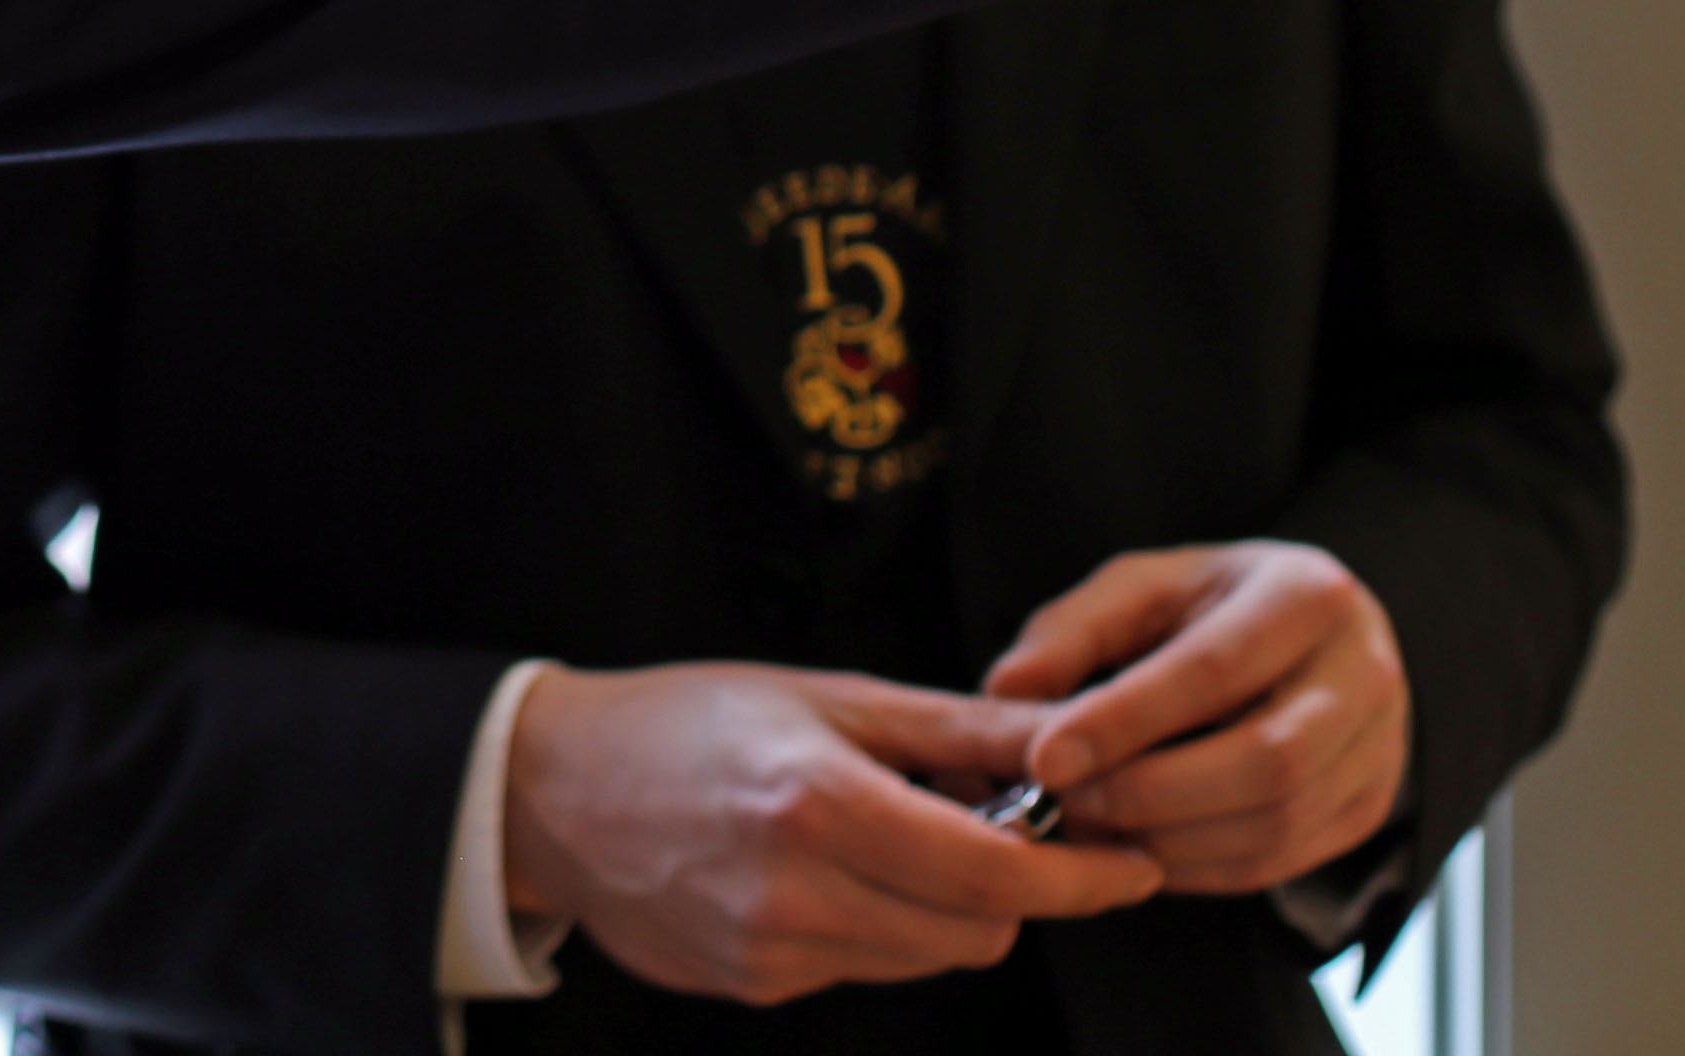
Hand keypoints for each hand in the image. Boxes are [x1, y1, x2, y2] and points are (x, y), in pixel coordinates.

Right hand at [498, 659, 1162, 1003]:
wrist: (552, 792)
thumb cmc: (687, 721)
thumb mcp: (829, 694)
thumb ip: (959, 728)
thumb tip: (1069, 740)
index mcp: (818, 800)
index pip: (991, 875)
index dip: (1080, 879)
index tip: (1132, 863)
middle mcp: (797, 891)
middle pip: (976, 932)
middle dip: (1014, 889)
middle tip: (999, 823)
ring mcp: (773, 953)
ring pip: (927, 959)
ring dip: (947, 909)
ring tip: (899, 837)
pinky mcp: (756, 989)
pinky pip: (865, 970)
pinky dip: (880, 927)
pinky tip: (833, 871)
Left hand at [981, 542, 1407, 896]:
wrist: (1317, 635)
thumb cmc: (1216, 605)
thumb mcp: (1146, 586)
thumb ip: (1073, 630)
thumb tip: (1005, 690)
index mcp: (1306, 595)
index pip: (1213, 670)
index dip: (1123, 722)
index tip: (1044, 759)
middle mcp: (1363, 674)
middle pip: (1264, 761)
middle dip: (1150, 792)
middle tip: (1068, 801)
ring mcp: (1378, 749)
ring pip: (1276, 824)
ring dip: (1170, 840)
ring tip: (1094, 825)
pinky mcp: (1367, 808)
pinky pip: (1281, 862)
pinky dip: (1199, 868)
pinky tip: (1142, 847)